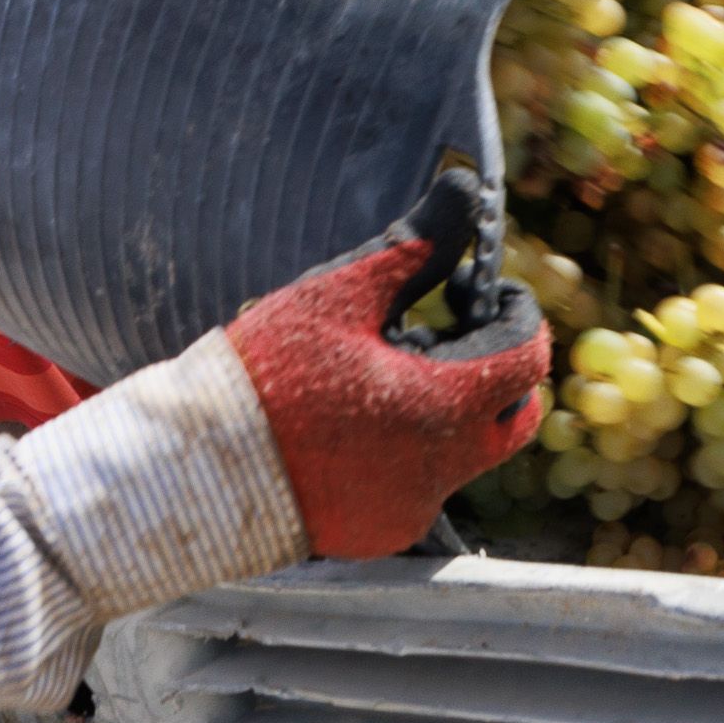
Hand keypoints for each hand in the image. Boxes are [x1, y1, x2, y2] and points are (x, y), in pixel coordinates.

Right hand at [228, 193, 549, 558]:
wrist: (196, 466)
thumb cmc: (267, 371)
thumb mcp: (342, 296)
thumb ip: (415, 246)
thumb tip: (467, 188)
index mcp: (444, 409)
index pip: (527, 358)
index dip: (514, 313)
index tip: (472, 288)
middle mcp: (442, 471)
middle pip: (512, 417)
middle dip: (496, 369)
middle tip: (444, 331)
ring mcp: (413, 510)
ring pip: (466, 454)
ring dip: (448, 410)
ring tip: (381, 372)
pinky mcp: (381, 534)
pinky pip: (420, 486)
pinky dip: (408, 451)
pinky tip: (352, 422)